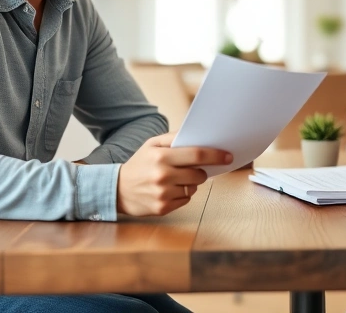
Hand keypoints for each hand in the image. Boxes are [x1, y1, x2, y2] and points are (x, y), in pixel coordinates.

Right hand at [117, 133, 232, 216]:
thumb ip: (174, 139)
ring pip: (194, 188)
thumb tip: (199, 137)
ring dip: (190, 183)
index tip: (228, 156)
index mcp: (161, 156)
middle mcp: (162, 176)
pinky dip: (182, 194)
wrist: (117, 189)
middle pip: (199, 174)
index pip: (197, 155)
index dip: (216, 155)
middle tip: (192, 168)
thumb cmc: (139, 164)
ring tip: (174, 179)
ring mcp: (163, 194)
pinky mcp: (163, 208)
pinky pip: (186, 199)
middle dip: (201, 171)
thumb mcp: (152, 144)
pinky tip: (169, 189)